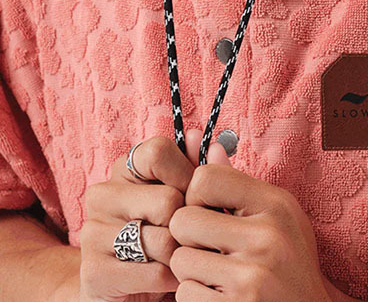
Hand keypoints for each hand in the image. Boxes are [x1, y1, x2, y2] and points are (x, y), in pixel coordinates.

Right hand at [79, 133, 212, 301]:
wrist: (124, 288)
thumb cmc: (162, 233)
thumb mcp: (182, 198)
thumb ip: (199, 170)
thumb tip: (211, 144)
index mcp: (123, 169)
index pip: (157, 152)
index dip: (185, 173)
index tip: (192, 194)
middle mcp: (102, 195)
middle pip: (167, 200)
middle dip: (187, 224)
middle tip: (185, 235)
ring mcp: (93, 233)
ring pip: (164, 241)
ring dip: (181, 256)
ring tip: (177, 258)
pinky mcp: (94, 272)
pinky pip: (156, 273)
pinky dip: (172, 280)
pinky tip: (168, 278)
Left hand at [168, 128, 332, 300]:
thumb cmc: (290, 263)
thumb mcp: (277, 216)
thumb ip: (239, 184)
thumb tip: (209, 145)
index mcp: (275, 205)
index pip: (205, 178)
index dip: (196, 196)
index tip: (209, 213)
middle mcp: (266, 237)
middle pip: (183, 220)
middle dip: (189, 238)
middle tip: (210, 249)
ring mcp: (251, 278)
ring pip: (180, 261)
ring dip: (192, 272)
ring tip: (220, 275)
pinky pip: (185, 295)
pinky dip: (197, 298)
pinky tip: (222, 296)